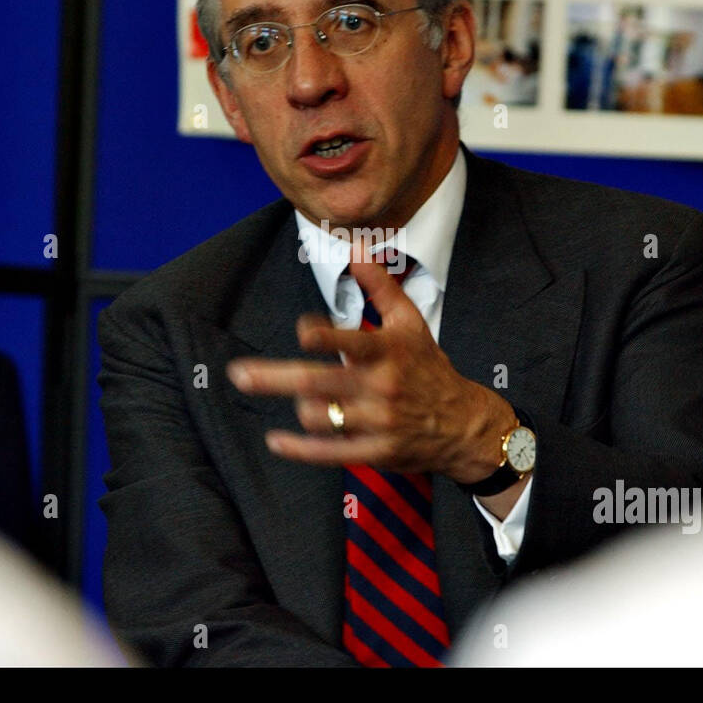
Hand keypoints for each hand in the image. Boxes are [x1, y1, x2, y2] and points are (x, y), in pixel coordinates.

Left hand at [226, 241, 515, 483]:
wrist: (464, 425)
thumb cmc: (429, 368)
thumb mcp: (412, 322)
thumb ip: (380, 286)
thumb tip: (356, 250)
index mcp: (389, 352)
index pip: (352, 342)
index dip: (324, 337)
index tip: (303, 332)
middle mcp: (381, 388)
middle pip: (319, 382)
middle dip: (274, 378)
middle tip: (238, 374)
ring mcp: (378, 423)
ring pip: (320, 416)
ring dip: (300, 407)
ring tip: (299, 398)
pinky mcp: (375, 453)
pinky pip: (329, 453)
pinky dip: (299, 449)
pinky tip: (275, 440)